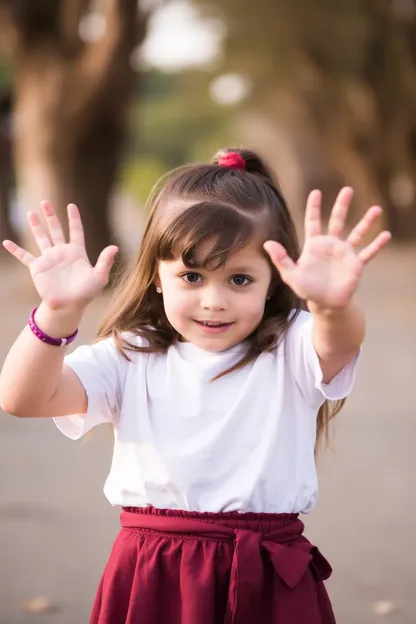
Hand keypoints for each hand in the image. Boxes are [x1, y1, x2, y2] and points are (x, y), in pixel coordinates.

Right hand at [2, 201, 118, 309]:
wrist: (68, 307)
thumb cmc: (86, 293)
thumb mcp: (99, 277)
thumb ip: (105, 261)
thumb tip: (115, 247)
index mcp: (77, 252)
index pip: (76, 231)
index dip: (74, 218)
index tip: (71, 205)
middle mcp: (61, 252)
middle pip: (55, 229)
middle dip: (50, 216)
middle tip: (45, 202)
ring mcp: (48, 259)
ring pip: (41, 238)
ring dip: (35, 226)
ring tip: (30, 212)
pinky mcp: (37, 268)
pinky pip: (24, 257)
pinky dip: (15, 250)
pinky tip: (6, 242)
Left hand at [264, 187, 390, 308]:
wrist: (325, 303)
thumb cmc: (307, 288)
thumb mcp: (291, 275)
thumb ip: (281, 259)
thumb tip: (267, 243)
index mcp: (314, 245)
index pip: (313, 221)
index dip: (313, 207)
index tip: (316, 192)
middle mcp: (331, 245)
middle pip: (337, 220)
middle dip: (342, 205)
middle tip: (348, 189)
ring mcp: (345, 253)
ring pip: (357, 233)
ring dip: (366, 221)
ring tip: (376, 209)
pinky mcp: (356, 264)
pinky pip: (368, 252)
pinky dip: (376, 245)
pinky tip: (386, 235)